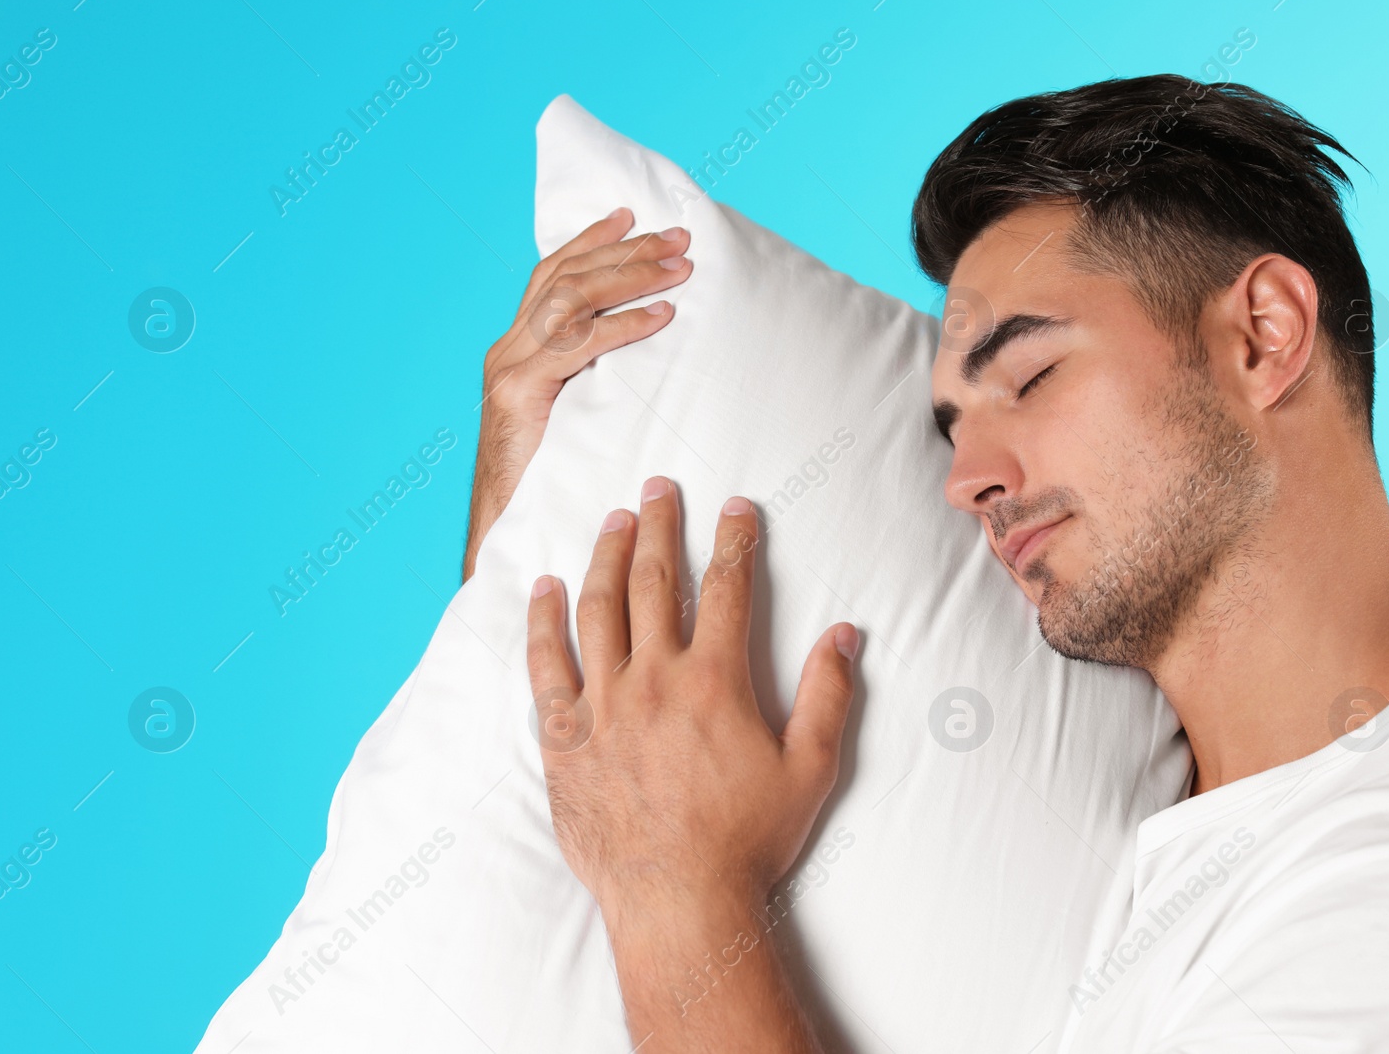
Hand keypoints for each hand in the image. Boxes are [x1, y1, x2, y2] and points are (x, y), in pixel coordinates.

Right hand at [463, 209, 692, 579]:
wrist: (503, 532)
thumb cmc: (549, 481)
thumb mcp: (571, 417)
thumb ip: (590, 382)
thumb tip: (646, 357)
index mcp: (515, 350)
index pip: (552, 276)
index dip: (592, 242)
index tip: (634, 217)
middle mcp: (506, 351)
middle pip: (566, 278)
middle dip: (626, 251)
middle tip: (679, 239)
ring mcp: (508, 370)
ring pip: (571, 300)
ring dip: (631, 277)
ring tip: (679, 269)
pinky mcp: (517, 395)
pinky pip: (578, 346)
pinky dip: (624, 326)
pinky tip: (661, 317)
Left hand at [524, 477, 858, 929]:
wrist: (678, 900)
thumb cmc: (749, 839)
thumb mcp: (812, 769)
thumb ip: (830, 695)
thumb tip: (844, 633)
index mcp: (715, 680)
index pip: (726, 588)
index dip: (735, 540)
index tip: (736, 507)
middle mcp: (654, 678)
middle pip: (652, 580)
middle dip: (660, 525)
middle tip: (659, 487)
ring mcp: (603, 704)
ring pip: (598, 609)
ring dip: (606, 555)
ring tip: (613, 520)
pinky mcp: (565, 736)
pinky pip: (546, 665)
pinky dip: (543, 621)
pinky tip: (544, 589)